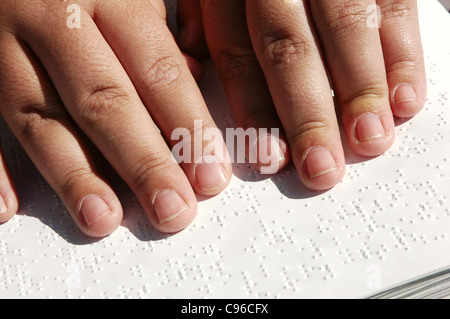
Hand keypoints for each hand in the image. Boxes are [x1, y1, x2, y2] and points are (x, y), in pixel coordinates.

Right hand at [0, 0, 232, 236]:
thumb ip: (157, 30)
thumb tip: (194, 76)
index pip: (159, 72)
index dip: (189, 128)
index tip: (211, 178)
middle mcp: (52, 16)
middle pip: (104, 103)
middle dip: (141, 164)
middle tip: (171, 211)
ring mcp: (0, 40)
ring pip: (39, 118)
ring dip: (74, 176)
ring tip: (102, 218)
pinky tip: (9, 207)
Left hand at [178, 0, 426, 189]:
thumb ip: (200, 9)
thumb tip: (189, 51)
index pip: (237, 52)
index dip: (254, 109)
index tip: (269, 159)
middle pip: (289, 48)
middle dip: (307, 114)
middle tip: (321, 168)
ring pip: (344, 28)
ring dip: (360, 91)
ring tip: (369, 142)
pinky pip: (395, 4)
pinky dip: (403, 54)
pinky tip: (407, 101)